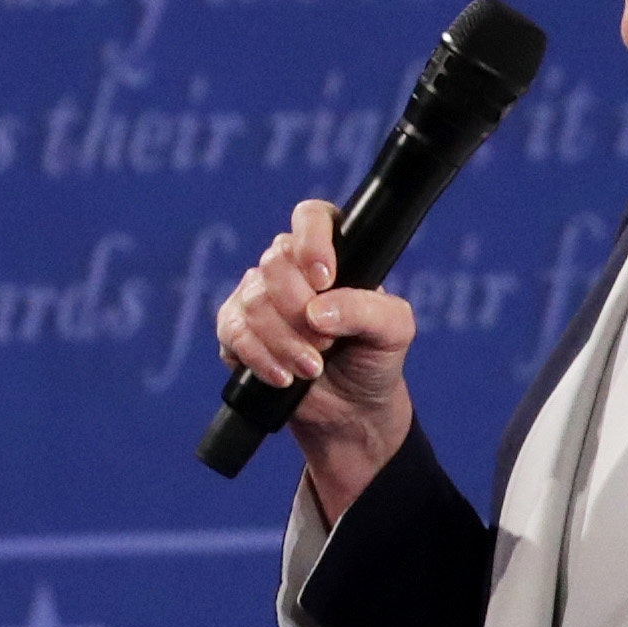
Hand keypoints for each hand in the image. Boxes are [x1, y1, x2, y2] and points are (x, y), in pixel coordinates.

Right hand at [216, 199, 417, 521]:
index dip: (312, 240)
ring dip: (284, 340)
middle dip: (300, 309)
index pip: (312, 217)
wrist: (351, 409)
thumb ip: (367, 309)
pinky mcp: (235, 330)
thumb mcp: (394, 330)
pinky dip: (261, 357)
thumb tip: (317, 310)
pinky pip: (233, 332)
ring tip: (313, 368)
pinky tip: (284, 377)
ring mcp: (259, 297)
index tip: (325, 278)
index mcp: (333, 255)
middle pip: (275, 263)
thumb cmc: (375, 358)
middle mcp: (291, 270)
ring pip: (253, 301)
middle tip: (328, 341)